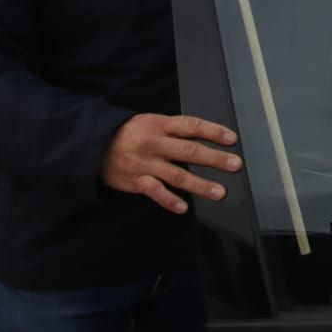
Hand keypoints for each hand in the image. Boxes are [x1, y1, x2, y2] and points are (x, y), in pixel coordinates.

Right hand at [99, 113, 240, 214]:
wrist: (95, 146)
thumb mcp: (152, 122)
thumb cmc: (132, 133)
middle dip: (214, 159)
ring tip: (219, 192)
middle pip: (189, 151)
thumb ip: (175, 130)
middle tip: (235, 165)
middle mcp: (155, 144)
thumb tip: (206, 137)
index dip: (213, 131)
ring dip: (200, 185)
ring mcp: (146, 164)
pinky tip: (183, 208)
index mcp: (161, 125)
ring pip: (177, 175)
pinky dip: (169, 200)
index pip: (191, 126)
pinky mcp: (136, 181)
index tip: (232, 139)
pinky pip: (155, 192)